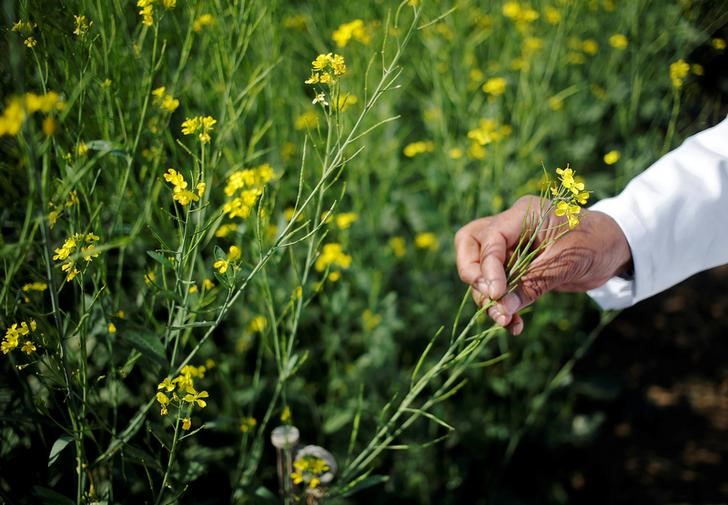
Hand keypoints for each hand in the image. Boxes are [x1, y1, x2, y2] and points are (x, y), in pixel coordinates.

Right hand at [454, 195, 631, 334]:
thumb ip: (532, 284)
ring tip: (505, 321)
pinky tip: (514, 324)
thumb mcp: (566, 264)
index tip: (495, 295)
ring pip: (480, 268)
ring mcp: (510, 246)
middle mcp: (510, 227)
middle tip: (489, 298)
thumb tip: (501, 309)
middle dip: (474, 275)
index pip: (490, 238)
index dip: (488, 268)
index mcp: (522, 215)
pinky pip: (498, 285)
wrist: (615, 249)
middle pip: (470, 244)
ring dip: (488, 298)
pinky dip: (502, 305)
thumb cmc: (595, 244)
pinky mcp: (515, 266)